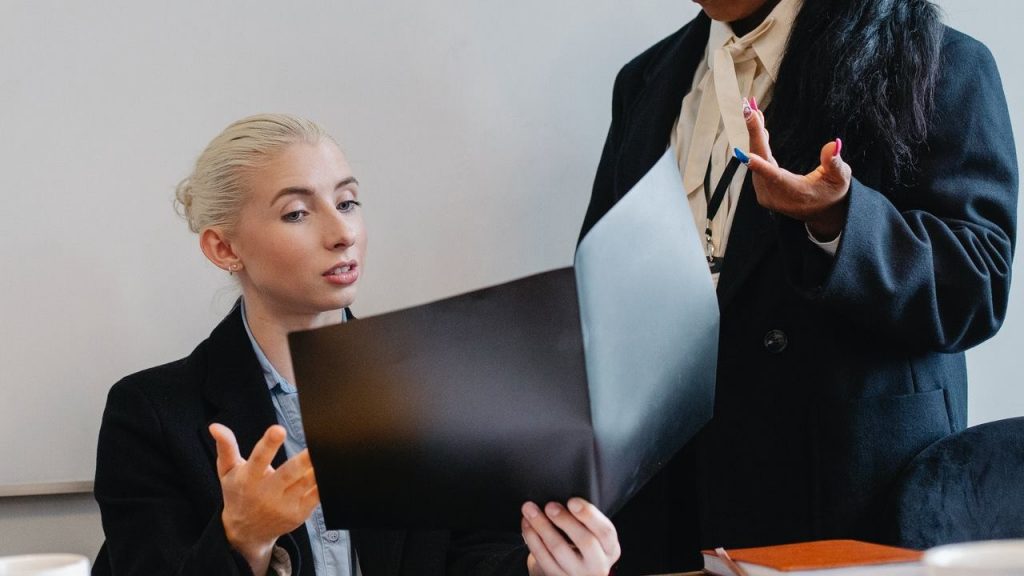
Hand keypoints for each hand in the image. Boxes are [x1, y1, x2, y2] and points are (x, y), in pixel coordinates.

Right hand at [210, 423, 318, 574]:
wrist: (246, 531)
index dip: (268, 445)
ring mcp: (285, 505)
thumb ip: (226, 448)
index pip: (259, 459)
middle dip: (303, 460)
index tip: (278, 430)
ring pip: (307, 483)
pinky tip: (332, 468)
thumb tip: (215, 427)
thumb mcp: (227, 472)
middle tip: (315, 445)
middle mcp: (267, 494)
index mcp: (248, 479)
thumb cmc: (238, 494)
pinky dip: (324, 482)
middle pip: (289, 474)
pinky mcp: (300, 513)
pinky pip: (316, 495)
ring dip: (318, 468)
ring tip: (328, 450)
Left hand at [521, 498, 619, 575]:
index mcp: (610, 549)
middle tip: (549, 506)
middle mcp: (598, 564)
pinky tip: (527, 524)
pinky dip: (532, 538)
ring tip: (530, 510)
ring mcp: (577, 574)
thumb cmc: (581, 545)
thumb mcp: (592, 533)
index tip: (572, 501)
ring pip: (559, 549)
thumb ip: (585, 520)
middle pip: (585, 541)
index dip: (589, 515)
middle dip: (565, 520)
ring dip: (541, 526)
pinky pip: (542, 557)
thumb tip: (563, 498)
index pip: (606, 531)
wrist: (570, 571)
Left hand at [739, 97, 851, 240]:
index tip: (745, 154)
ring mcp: (766, 194)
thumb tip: (832, 145)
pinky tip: (759, 129)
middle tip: (749, 109)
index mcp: (794, 193)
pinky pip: (756, 164)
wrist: (823, 212)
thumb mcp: (841, 178)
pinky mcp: (762, 189)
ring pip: (756, 161)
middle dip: (754, 134)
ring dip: (755, 136)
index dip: (760, 166)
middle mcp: (776, 195)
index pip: (775, 178)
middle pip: (761, 162)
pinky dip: (757, 145)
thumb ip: (835, 163)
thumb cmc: (833, 192)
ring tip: (754, 113)